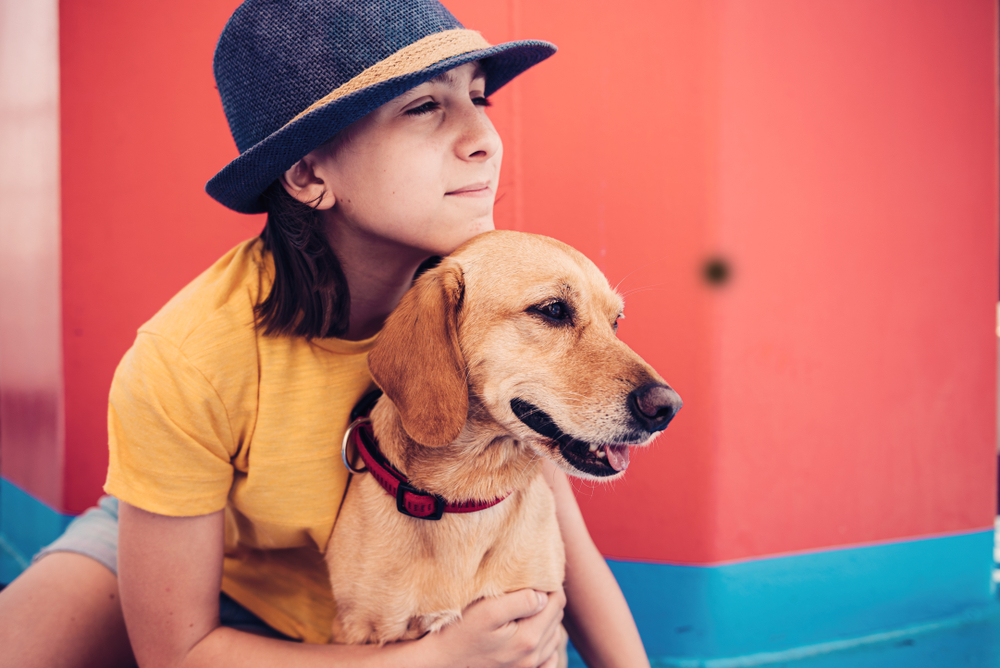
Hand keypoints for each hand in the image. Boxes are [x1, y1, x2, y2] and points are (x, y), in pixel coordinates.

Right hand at [418, 588, 565, 667]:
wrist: (441, 663)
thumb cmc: (459, 632)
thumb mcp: (486, 610)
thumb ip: (520, 601)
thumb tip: (543, 596)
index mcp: (528, 638)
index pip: (557, 602)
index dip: (550, 583)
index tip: (538, 573)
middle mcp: (533, 656)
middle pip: (557, 619)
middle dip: (550, 599)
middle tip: (534, 586)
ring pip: (554, 636)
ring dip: (548, 619)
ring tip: (532, 605)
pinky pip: (549, 659)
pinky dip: (547, 643)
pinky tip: (534, 632)